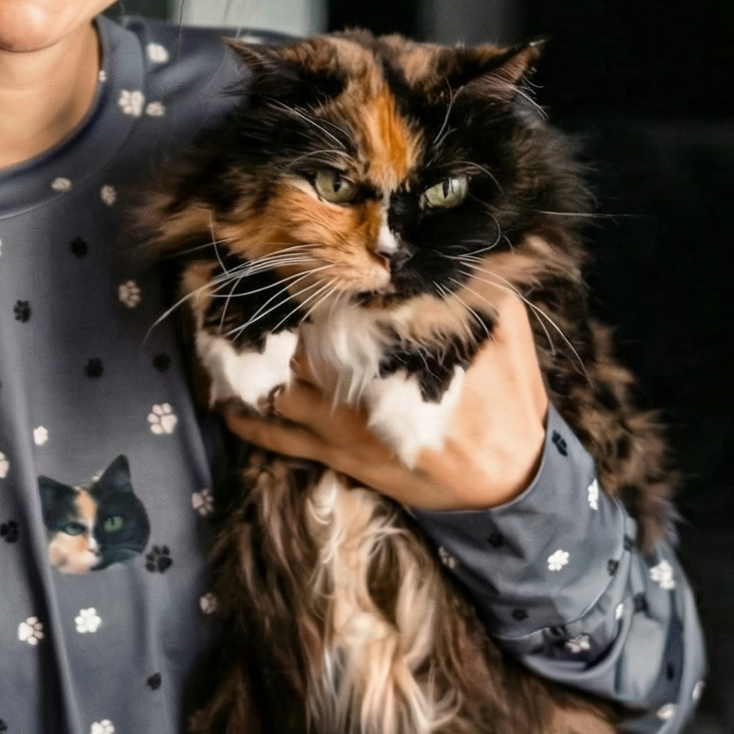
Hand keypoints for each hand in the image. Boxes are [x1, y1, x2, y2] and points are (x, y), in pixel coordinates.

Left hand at [221, 289, 547, 510]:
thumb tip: (439, 252)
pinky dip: (250, 422)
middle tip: (240, 301)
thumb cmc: (508, 402)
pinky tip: (228, 408)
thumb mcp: (505, 330)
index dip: (308, 286)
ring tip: (223, 345)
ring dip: (252, 368)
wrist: (510, 481)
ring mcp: (343, 424)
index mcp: (395, 347)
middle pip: (297, 343)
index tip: (286, 263)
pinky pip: (280, 438)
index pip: (336, 308)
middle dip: (273, 324)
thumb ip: (475, 289)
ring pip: (279, 387)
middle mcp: (359, 383)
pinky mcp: (340, 457)